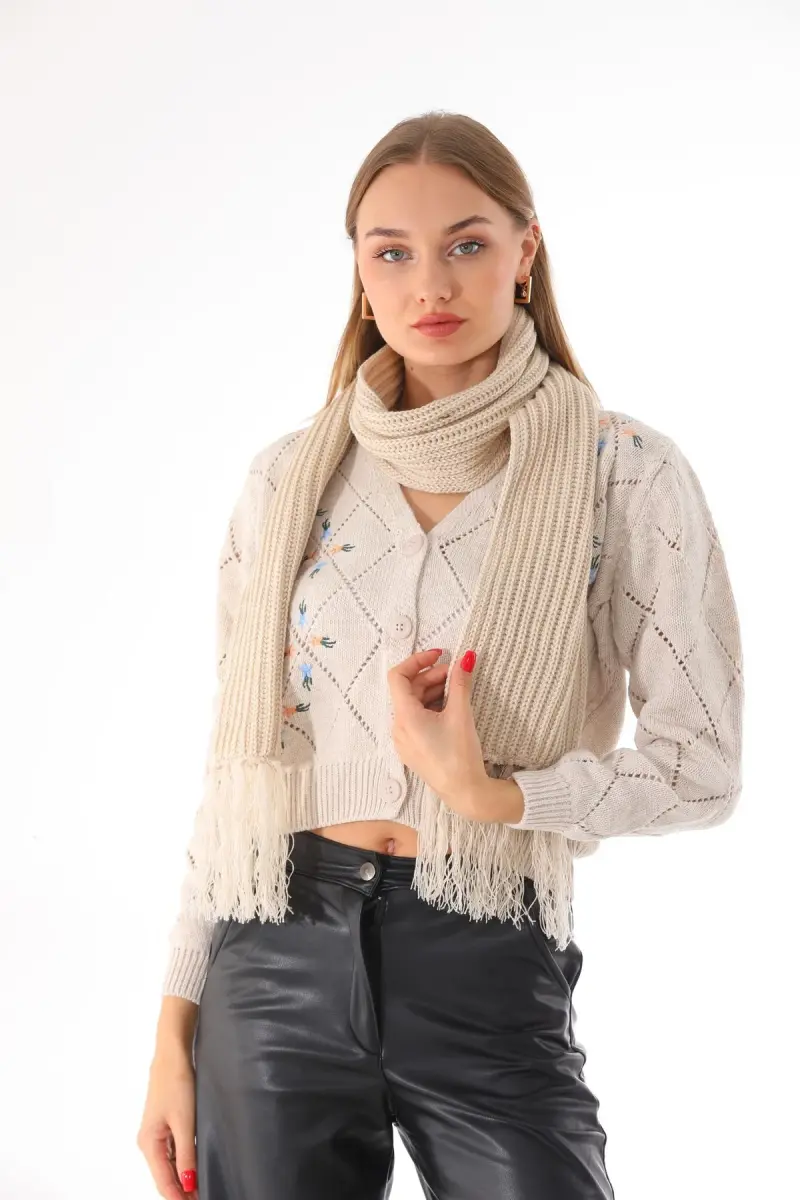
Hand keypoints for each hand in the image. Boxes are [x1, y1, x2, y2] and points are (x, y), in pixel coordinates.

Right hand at [137, 1049, 198, 1197]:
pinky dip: (183, 1162)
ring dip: (183, 1177)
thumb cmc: (176, 1083)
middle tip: (203, 1197)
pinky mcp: (165, 1124)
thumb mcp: (184, 1122)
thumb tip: (188, 1184)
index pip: (163, 1182)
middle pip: (165, 1176)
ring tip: (202, 1187)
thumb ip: (186, 1155)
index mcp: (149, 1143)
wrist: (173, 1055)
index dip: (179, 1197)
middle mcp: (149, 1142)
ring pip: (169, 1165)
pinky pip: (173, 1152)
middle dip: (182, 1190)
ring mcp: (156, 1133)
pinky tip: (195, 1167)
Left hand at [387, 648, 488, 820]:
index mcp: (405, 717)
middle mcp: (398, 728)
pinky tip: (450, 707)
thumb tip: (465, 657)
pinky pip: (416, 719)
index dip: (417, 660)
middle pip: (408, 689)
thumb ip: (461, 682)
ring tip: (456, 689)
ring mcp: (403, 740)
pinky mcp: (412, 748)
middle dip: (431, 676)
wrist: (465, 792)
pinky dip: (431, 707)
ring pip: (413, 704)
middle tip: (455, 672)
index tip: (439, 655)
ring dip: (432, 691)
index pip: (398, 676)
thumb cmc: (460, 756)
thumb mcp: (461, 714)